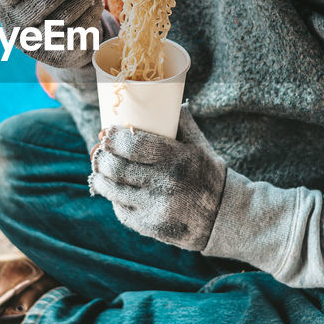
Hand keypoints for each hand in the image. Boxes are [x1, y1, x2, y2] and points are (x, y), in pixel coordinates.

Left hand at [89, 110, 227, 251]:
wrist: (224, 216)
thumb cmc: (207, 173)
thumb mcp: (199, 144)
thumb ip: (179, 121)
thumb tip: (160, 96)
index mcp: (178, 159)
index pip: (134, 145)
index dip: (114, 138)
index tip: (106, 133)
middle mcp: (166, 184)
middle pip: (118, 168)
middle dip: (102, 157)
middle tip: (99, 150)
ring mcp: (156, 209)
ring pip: (113, 190)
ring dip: (100, 177)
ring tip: (99, 168)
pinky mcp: (150, 227)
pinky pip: (121, 210)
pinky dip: (113, 197)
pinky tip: (114, 189)